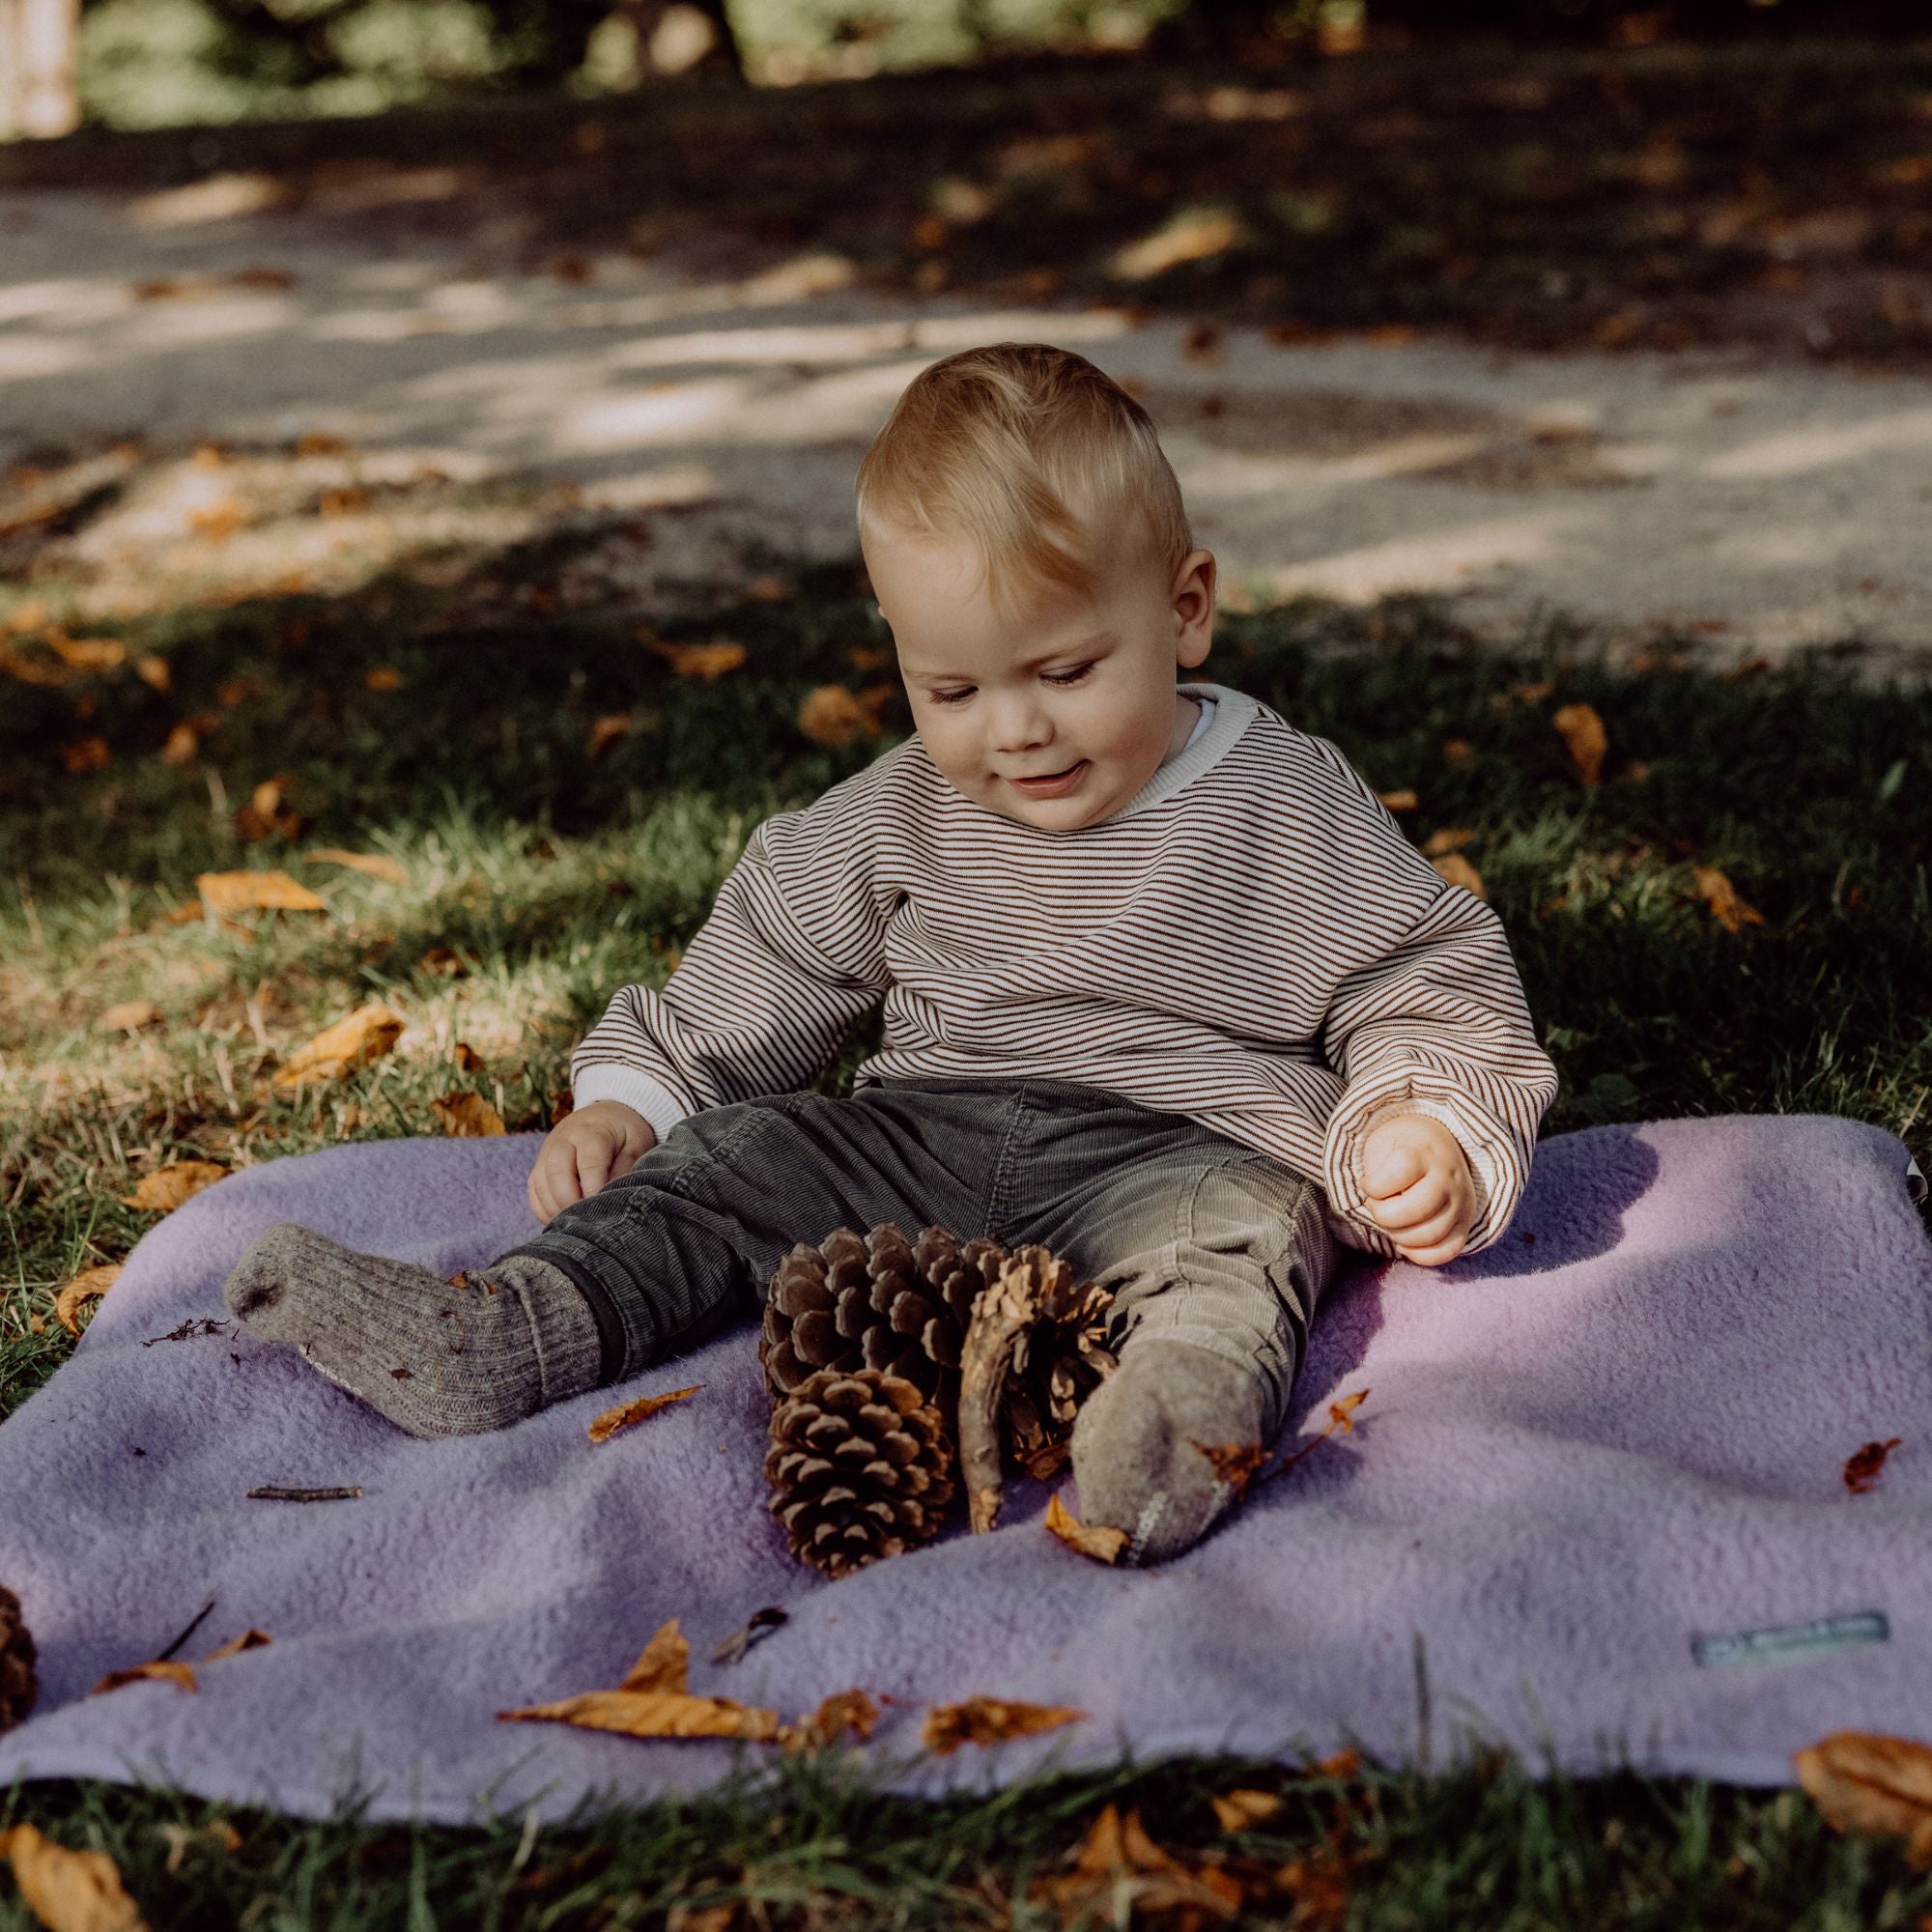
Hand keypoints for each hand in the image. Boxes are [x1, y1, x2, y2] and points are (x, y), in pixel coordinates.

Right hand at [528, 1101, 657, 1223]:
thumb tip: (612, 1196)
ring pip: (540, 1183)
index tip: (603, 1212)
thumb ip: (626, 1169)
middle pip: (556, 1172)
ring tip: (575, 1224)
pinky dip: (543, 1209)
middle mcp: (563, 1139)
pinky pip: (533, 1189)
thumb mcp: (636, 1144)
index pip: (588, 1164)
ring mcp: (547, 1151)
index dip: (594, 1191)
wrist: (606, 1115)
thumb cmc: (625, 1132)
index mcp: (591, 1131)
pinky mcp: (540, 1163)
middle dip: (569, 1201)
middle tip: (586, 1221)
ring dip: (554, 1208)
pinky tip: (560, 1221)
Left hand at [1358, 1113, 1476, 1265]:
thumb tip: (1378, 1204)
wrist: (1436, 1145)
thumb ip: (1376, 1170)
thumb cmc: (1400, 1148)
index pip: (1399, 1174)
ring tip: (1391, 1220)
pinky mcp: (1465, 1223)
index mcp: (1424, 1153)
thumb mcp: (1382, 1143)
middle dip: (1384, 1215)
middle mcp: (1448, 1178)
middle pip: (1416, 1210)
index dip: (1373, 1186)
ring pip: (1430, 1235)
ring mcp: (1461, 1202)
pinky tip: (1404, 1241)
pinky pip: (1447, 1252)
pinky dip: (1419, 1255)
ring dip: (1398, 1235)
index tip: (1367, 1184)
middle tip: (1377, 1206)